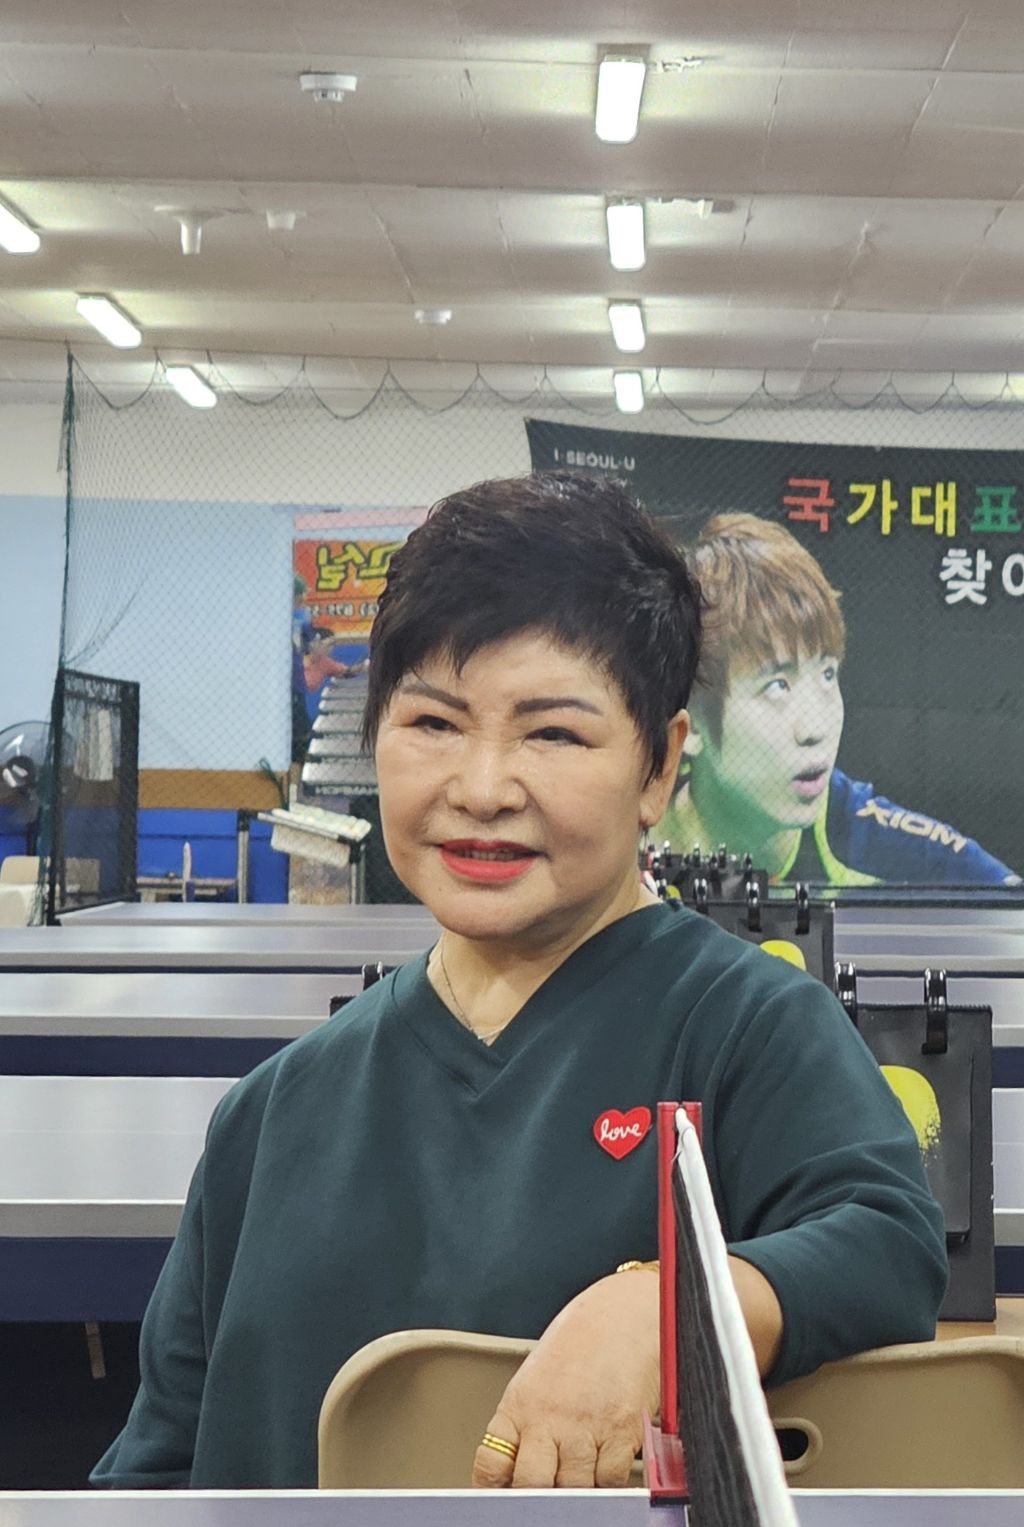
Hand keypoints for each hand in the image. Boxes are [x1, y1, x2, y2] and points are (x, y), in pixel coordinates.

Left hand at [471, 1270, 658, 1488]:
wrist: (624, 1313)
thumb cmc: (582, 1344)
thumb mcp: (539, 1380)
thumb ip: (528, 1427)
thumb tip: (518, 1476)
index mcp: (519, 1404)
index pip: (490, 1465)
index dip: (493, 1492)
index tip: (500, 1502)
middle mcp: (547, 1416)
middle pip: (530, 1485)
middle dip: (537, 1498)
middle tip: (545, 1496)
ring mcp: (584, 1425)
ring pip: (573, 1490)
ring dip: (578, 1492)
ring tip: (581, 1474)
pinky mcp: (620, 1430)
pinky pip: (610, 1481)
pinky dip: (609, 1483)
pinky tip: (608, 1464)